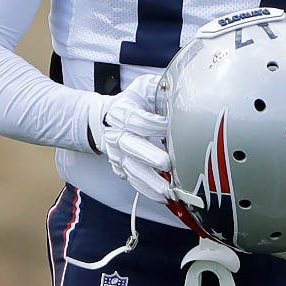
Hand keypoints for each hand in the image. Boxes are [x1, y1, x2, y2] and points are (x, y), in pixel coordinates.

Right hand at [88, 74, 171, 202]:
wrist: (107, 119)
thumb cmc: (133, 102)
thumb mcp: (143, 88)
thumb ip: (158, 87)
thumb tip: (179, 90)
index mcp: (121, 112)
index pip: (136, 119)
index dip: (153, 124)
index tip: (170, 126)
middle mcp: (115, 134)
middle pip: (129, 146)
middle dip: (148, 156)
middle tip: (167, 163)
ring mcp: (116, 154)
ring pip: (130, 169)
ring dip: (149, 181)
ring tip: (167, 191)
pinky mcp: (119, 168)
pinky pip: (132, 181)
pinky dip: (146, 190)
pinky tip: (162, 197)